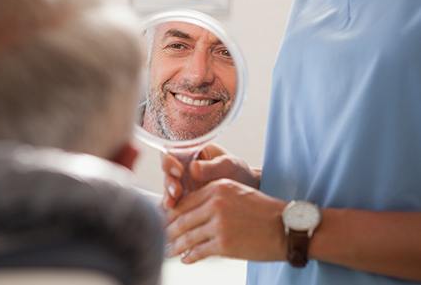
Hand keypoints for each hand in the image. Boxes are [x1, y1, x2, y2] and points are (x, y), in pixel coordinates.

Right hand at [162, 144, 260, 208]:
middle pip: (167, 172)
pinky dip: (172, 209)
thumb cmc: (238, 172)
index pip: (173, 152)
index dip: (171, 160)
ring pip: (168, 188)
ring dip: (168, 196)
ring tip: (172, 203)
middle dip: (169, 182)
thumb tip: (193, 168)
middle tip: (176, 190)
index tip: (179, 170)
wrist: (247, 192)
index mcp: (191, 151)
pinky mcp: (184, 200)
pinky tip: (173, 213)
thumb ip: (212, 166)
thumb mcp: (229, 165)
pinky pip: (174, 203)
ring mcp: (182, 184)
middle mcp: (183, 167)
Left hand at [166, 178, 285, 263]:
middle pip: (182, 218)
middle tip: (159, 237)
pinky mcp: (224, 244)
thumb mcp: (237, 193)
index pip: (186, 201)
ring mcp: (219, 224)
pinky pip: (199, 251)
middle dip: (168, 230)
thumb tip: (191, 211)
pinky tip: (185, 259)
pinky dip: (190, 256)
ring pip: (187, 236)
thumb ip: (214, 198)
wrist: (287, 227)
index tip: (163, 220)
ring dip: (175, 246)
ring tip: (167, 250)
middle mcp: (215, 203)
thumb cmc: (264, 211)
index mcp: (218, 187)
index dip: (171, 213)